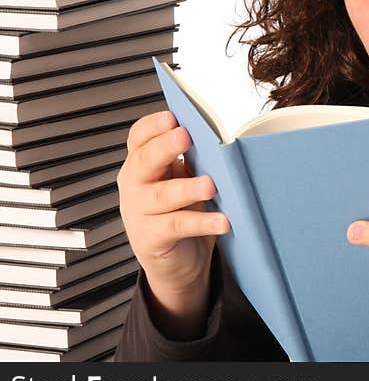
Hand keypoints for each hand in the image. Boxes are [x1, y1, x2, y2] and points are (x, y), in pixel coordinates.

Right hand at [117, 111, 228, 337]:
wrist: (178, 263)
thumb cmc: (184, 212)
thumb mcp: (184, 181)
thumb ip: (191, 161)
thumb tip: (219, 139)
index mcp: (143, 164)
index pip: (139, 138)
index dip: (153, 126)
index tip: (172, 117)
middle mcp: (135, 185)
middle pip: (145, 160)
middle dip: (165, 147)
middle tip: (185, 136)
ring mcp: (139, 213)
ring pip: (162, 196)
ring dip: (187, 188)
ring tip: (210, 185)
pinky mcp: (150, 239)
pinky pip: (177, 227)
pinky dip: (201, 223)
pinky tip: (222, 221)